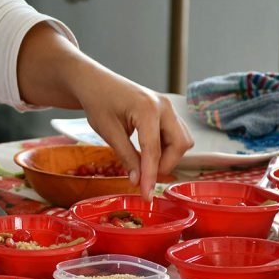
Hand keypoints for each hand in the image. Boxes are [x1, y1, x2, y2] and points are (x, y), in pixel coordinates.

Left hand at [76, 70, 193, 199]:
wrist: (96, 82)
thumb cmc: (98, 102)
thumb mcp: (108, 132)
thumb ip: (126, 156)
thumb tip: (138, 181)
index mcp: (147, 109)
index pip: (154, 150)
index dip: (151, 175)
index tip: (146, 195)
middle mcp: (164, 106)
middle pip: (180, 145)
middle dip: (165, 165)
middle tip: (144, 176)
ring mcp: (168, 107)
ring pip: (182, 140)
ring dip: (167, 157)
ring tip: (143, 163)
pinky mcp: (166, 111)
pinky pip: (176, 134)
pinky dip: (166, 148)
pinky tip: (147, 153)